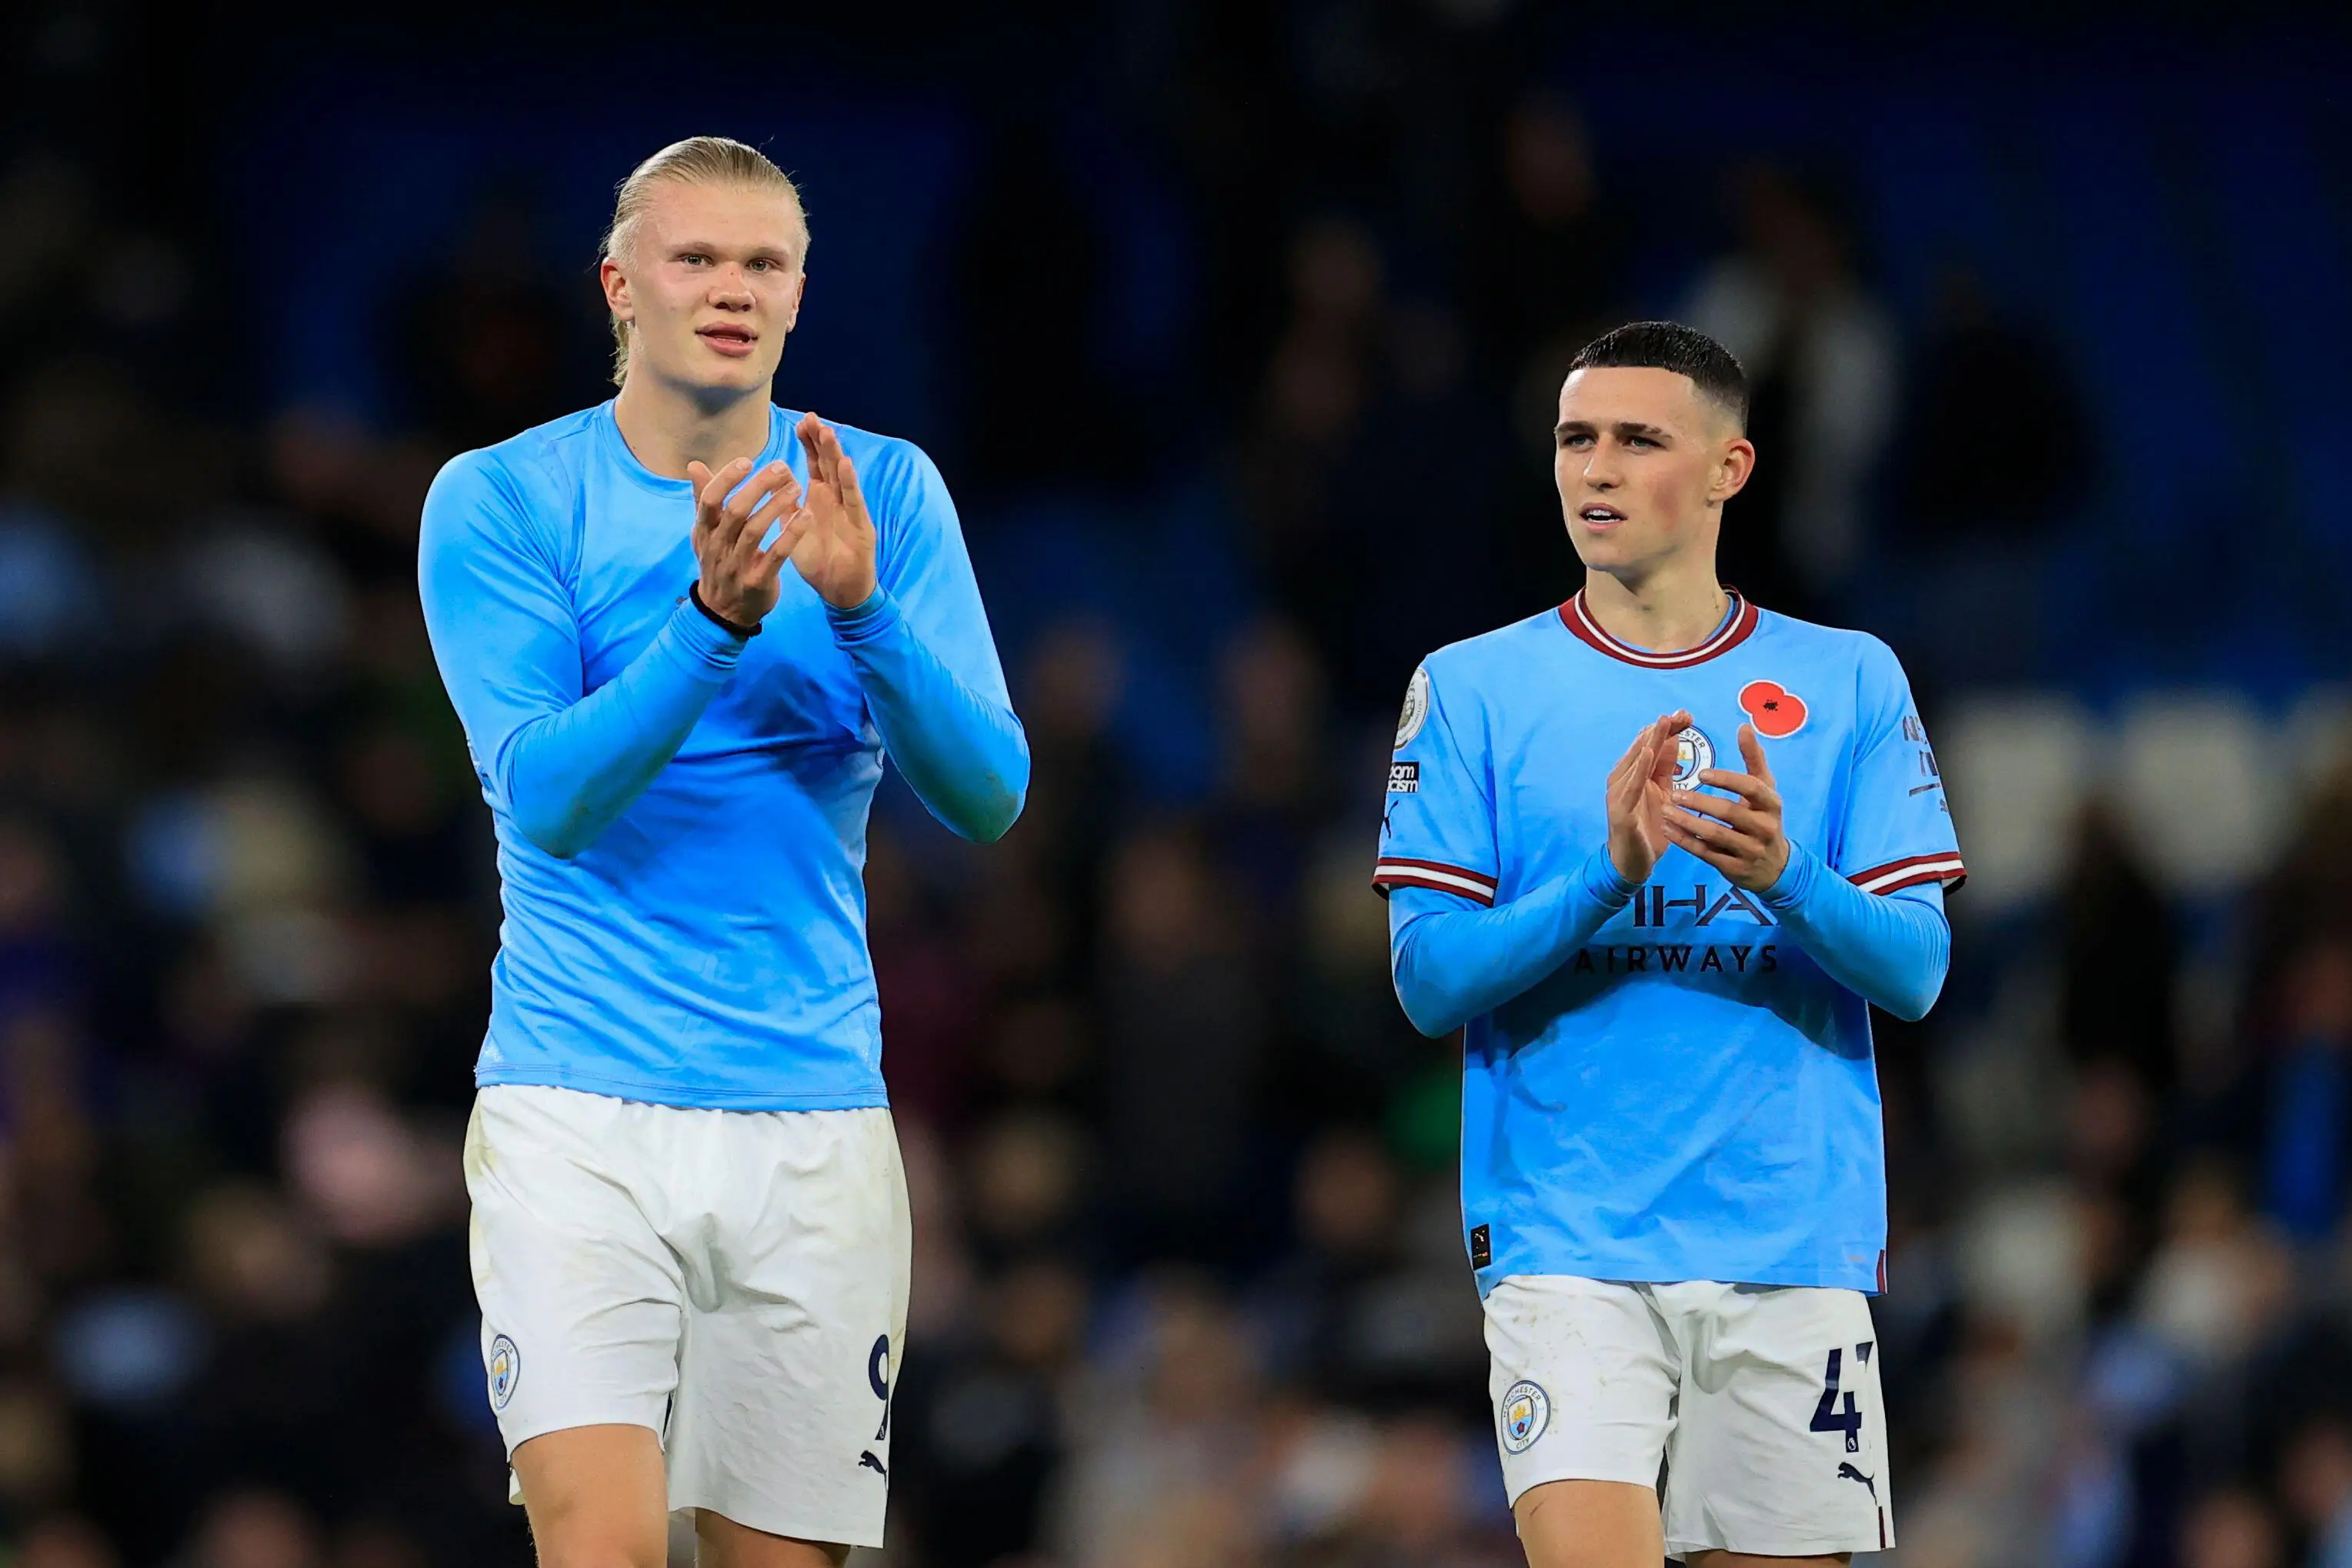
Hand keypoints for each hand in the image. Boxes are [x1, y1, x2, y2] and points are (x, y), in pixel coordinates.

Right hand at [686, 456, 809, 628]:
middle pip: (736, 511)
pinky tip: (805, 516)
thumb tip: (694, 465)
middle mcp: (718, 547)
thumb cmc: (718, 563)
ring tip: (796, 487)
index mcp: (704, 532)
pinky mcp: (757, 582)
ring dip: (777, 506)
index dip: (727, 479)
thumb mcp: (705, 534)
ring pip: (756, 530)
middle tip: (782, 467)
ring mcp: (736, 566)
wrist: (723, 612)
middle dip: (759, 486)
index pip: (710, 500)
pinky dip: (791, 535)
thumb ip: (703, 500)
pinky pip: (776, 555)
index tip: (747, 461)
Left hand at [789, 413, 880, 609]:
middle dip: (821, 441)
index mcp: (819, 498)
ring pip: (841, 477)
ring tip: (827, 432)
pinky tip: (845, 464)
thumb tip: (776, 475)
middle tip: (812, 417)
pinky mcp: (860, 526)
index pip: (815, 464)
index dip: (809, 444)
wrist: (837, 590)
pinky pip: (853, 501)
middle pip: (828, 464)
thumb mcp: (793, 528)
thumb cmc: (817, 560)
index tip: (800, 423)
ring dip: (835, 455)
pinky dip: (849, 483)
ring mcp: (849, 510)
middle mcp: (836, 500)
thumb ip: (784, 503)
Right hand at [1607, 710, 1691, 883]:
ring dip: (1648, 742)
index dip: (1668, 730)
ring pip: (1635, 763)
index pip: (1651, 746)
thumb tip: (1674, 739)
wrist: (1632, 863)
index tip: (1686, 715)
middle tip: (1678, 714)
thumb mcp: (1661, 794)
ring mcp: (1619, 794)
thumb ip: (1664, 769)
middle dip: (1660, 730)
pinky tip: (1647, 754)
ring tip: (1661, 724)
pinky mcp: (1620, 810)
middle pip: (1642, 749)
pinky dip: (1638, 769)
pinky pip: (1630, 787)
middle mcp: (1624, 779)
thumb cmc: (1647, 828)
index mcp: (1636, 775)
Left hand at [1664, 723, 1790, 891]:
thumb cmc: (1763, 817)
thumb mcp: (1765, 789)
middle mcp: (1764, 827)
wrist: (1773, 867)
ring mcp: (1750, 850)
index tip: (1701, 773)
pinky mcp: (1734, 868)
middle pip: (1730, 813)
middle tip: (1674, 794)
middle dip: (1700, 802)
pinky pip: (1706, 854)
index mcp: (1771, 804)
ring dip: (1687, 822)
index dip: (1726, 779)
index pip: (1751, 788)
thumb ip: (1754, 758)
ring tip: (1665, 810)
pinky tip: (1667, 829)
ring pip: (1715, 835)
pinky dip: (1685, 841)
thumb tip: (1744, 726)